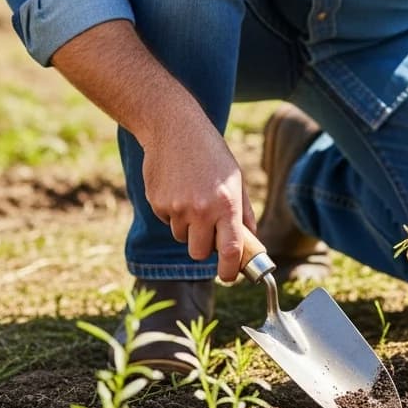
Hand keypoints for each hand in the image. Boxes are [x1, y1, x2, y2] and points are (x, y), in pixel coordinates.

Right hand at [141, 113, 256, 283]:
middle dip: (204, 249)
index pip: (230, 251)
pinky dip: (172, 212)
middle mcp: (202, 210)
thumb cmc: (212, 154)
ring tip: (193, 196)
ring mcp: (177, 208)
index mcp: (227, 205)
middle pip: (200, 253)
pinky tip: (178, 188)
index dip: (229, 271)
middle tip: (208, 231)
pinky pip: (167, 221)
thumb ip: (243, 212)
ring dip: (188, 227)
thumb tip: (250, 240)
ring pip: (182, 237)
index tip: (228, 277)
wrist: (176, 129)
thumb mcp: (236, 180)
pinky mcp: (158, 204)